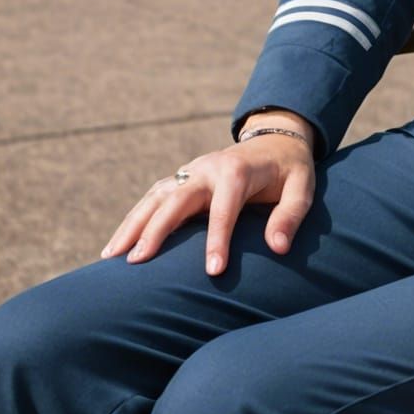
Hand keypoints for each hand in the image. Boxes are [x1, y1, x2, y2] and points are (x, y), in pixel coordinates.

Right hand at [101, 117, 314, 276]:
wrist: (276, 141)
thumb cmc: (289, 171)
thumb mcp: (302, 187)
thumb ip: (290, 215)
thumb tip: (278, 248)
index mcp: (237, 170)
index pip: (224, 207)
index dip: (218, 239)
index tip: (212, 272)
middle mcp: (208, 168)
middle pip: (177, 198)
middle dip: (157, 229)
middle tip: (138, 262)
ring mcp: (190, 172)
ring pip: (155, 197)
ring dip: (133, 225)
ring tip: (112, 258)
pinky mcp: (181, 179)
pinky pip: (152, 199)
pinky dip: (133, 220)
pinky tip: (116, 248)